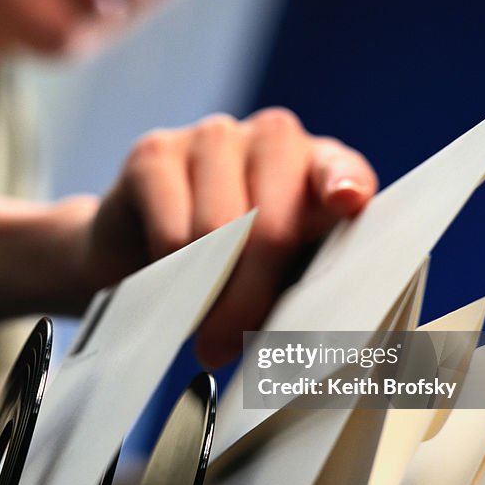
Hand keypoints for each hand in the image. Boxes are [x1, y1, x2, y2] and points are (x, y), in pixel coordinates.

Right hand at [82, 108, 376, 366]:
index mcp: (321, 166)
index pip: (342, 170)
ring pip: (218, 228)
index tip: (346, 202)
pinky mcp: (157, 152)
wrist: (138, 245)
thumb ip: (301, 285)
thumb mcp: (278, 276)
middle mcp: (275, 137)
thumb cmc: (230, 265)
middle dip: (249, 297)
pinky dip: (169, 273)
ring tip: (197, 323)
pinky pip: (170, 228)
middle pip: (273, 224)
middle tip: (224, 348)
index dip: (343, 185)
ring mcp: (216, 136)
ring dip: (205, 292)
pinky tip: (168, 288)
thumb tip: (298, 335)